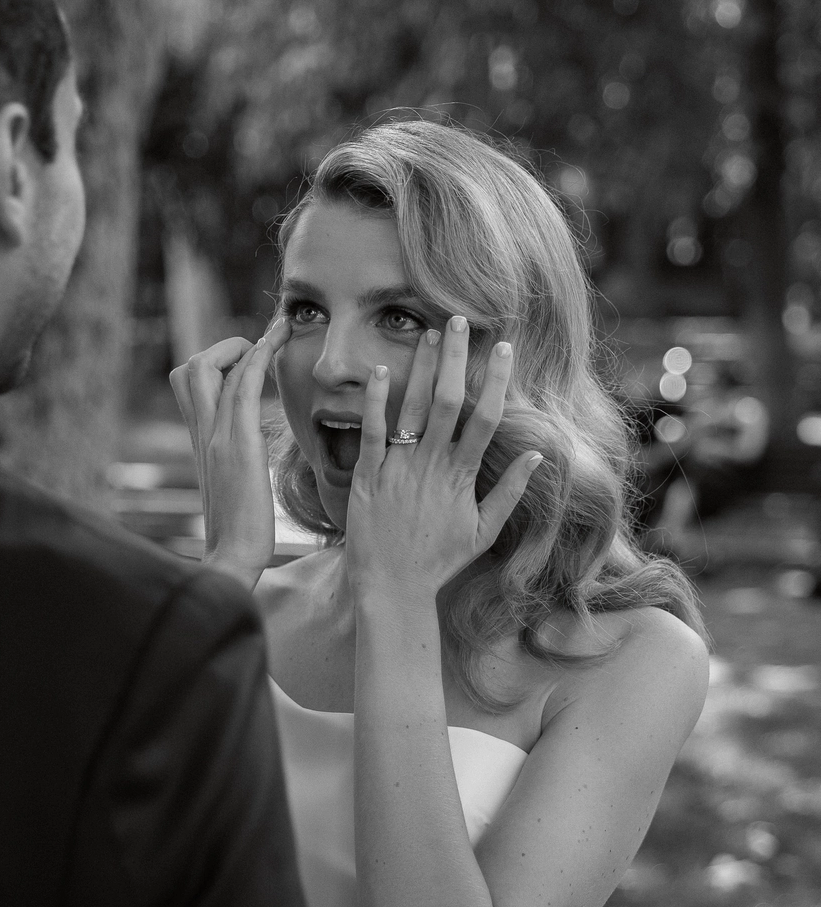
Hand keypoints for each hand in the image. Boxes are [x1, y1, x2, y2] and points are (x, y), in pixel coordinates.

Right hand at [169, 318, 288, 587]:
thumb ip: (232, 462)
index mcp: (200, 444)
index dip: (216, 364)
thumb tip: (245, 453)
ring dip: (243, 345)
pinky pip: (241, 387)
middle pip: (189, 369)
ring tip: (275, 339)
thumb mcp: (232, 488)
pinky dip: (258, 357)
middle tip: (257, 354)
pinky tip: (278, 344)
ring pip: (207, 368)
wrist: (232, 559)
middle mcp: (202, 435)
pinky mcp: (237, 445)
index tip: (248, 362)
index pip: (189, 386)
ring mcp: (216, 438)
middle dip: (222, 349)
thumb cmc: (239, 536)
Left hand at [345, 317, 540, 603]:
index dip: (496, 381)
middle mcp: (432, 467)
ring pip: (412, 409)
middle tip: (459, 318)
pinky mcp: (368, 477)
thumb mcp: (483, 532)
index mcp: (462, 477)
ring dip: (420, 368)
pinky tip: (382, 371)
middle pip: (448, 401)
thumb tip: (539, 457)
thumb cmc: (437, 561)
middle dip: (455, 358)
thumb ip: (509, 492)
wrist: (392, 588)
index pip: (486, 418)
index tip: (504, 348)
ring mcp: (399, 470)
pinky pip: (372, 432)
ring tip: (427, 331)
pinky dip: (377, 402)